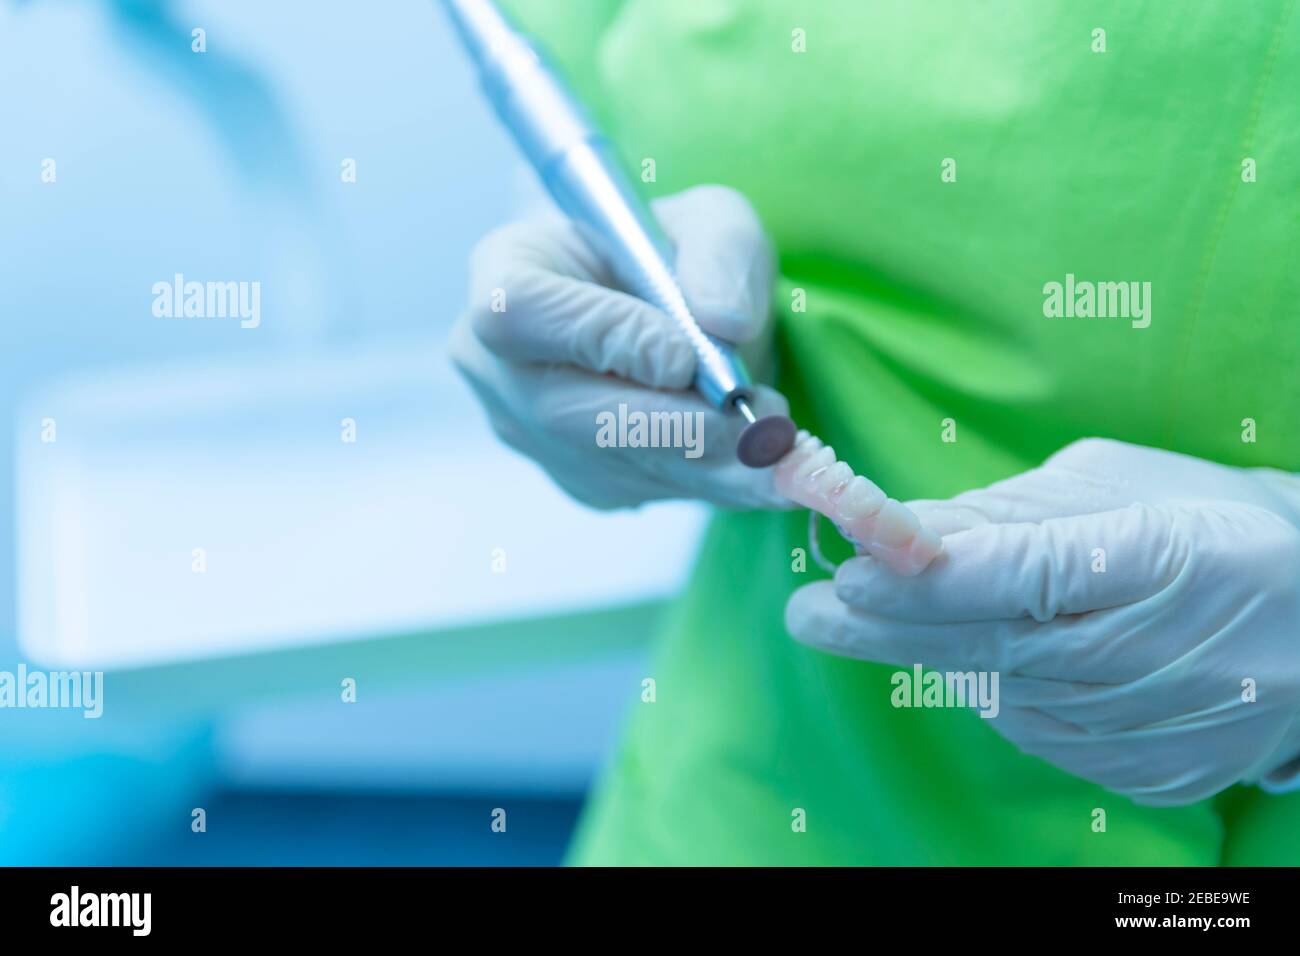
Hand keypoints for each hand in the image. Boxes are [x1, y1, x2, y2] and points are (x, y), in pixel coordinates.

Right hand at [449, 185, 789, 509]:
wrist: (677, 313)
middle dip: (674, 419)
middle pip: (565, 411)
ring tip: (779, 435)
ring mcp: (532, 432)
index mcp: (505, 270)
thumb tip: (723, 322)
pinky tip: (756, 456)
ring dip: (709, 460)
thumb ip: (721, 249)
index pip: (523, 313)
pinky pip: (645, 490)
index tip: (684, 355)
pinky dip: (713, 481)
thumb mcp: (711, 218)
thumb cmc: (676, 252)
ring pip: (614, 462)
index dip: (604, 338)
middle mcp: (498, 363)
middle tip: (759, 412)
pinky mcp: (579, 481)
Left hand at [786, 438, 1299, 804]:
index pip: (1018, 575)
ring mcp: (1147, 727)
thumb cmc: (1212, 527)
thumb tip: (907, 530)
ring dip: (934, 657)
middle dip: (885, 630)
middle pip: (990, 646)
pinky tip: (983, 656)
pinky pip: (1037, 729)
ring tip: (882, 619)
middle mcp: (1150, 654)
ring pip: (1001, 694)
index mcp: (1156, 558)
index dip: (926, 577)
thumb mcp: (1119, 486)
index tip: (850, 570)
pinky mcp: (1142, 771)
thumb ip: (1011, 515)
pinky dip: (993, 690)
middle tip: (807, 616)